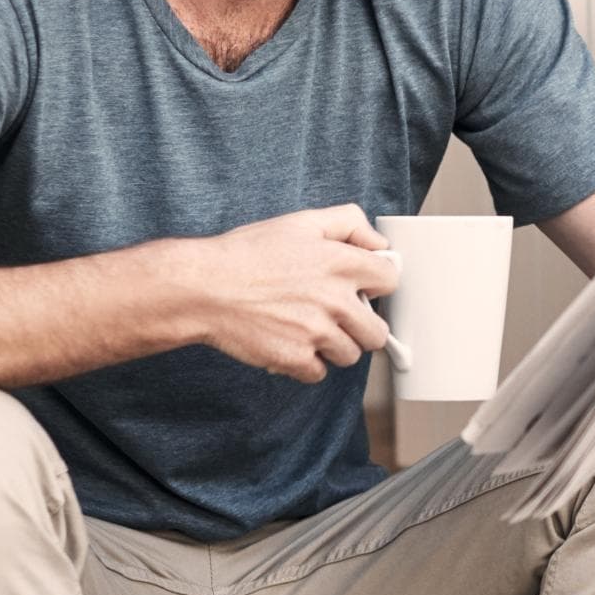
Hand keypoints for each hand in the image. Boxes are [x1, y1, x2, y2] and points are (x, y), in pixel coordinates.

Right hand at [186, 204, 401, 383]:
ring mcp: (317, 332)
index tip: (358, 288)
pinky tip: (288, 342)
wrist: (203, 287)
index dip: (374, 285)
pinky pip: (319, 372)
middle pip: (377, 332)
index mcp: (342, 263)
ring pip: (349, 355)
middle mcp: (336, 299)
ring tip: (305, 328)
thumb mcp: (300, 222)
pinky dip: (305, 363)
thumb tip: (378, 243)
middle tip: (334, 317)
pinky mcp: (295, 358)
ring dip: (332, 346)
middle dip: (360, 326)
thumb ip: (348, 223)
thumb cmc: (247, 253)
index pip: (390, 281)